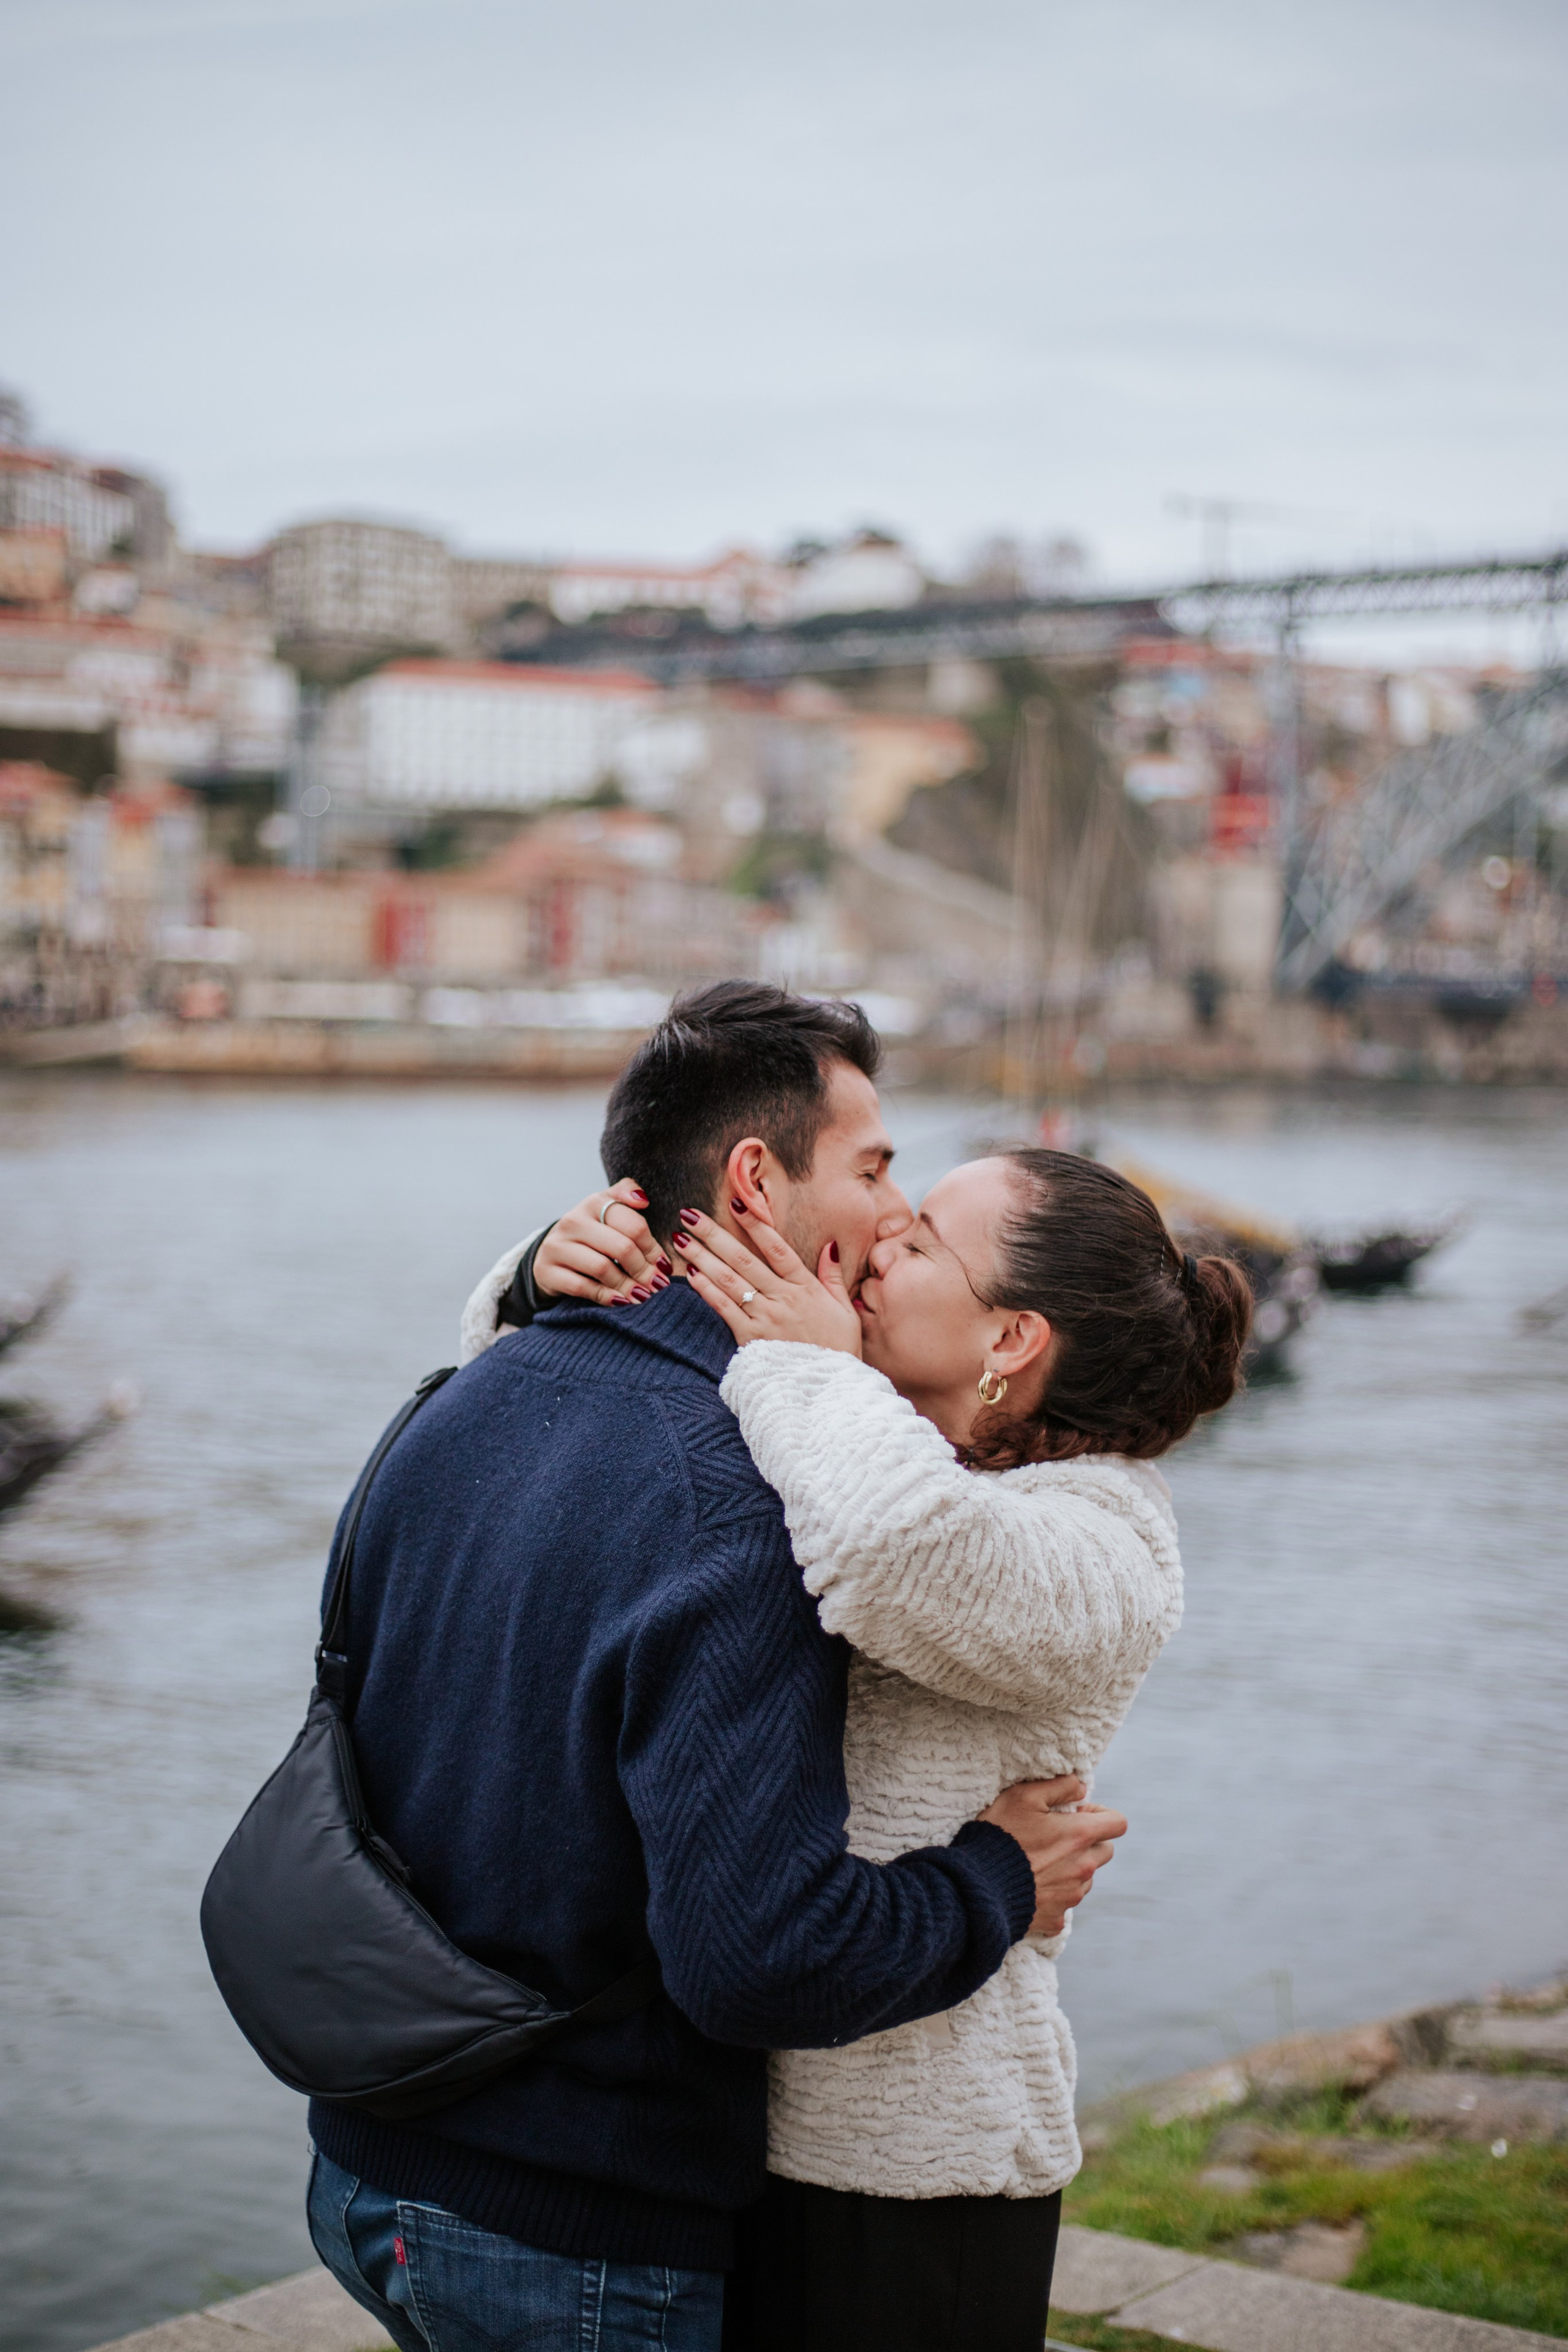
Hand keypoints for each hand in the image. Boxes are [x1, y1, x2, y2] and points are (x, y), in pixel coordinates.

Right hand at [532, 1179, 671, 1306]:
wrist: (552, 1253)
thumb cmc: (592, 1232)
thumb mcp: (606, 1207)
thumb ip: (626, 1193)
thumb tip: (642, 1200)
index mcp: (593, 1203)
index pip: (633, 1225)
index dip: (653, 1248)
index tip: (664, 1266)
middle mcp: (573, 1221)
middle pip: (621, 1247)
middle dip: (644, 1270)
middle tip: (658, 1284)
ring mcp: (557, 1246)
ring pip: (602, 1268)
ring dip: (628, 1286)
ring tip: (644, 1296)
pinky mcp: (547, 1271)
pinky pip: (582, 1287)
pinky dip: (606, 1296)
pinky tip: (622, 1301)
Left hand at [672, 1205, 861, 1354]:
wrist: (830, 1391)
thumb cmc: (839, 1351)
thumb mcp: (846, 1311)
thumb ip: (834, 1277)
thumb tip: (830, 1246)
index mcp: (805, 1288)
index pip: (777, 1248)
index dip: (756, 1224)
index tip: (737, 1203)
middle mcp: (782, 1298)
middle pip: (743, 1259)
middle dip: (714, 1234)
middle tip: (689, 1214)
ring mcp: (765, 1318)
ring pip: (728, 1280)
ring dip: (702, 1256)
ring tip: (681, 1238)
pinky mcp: (751, 1339)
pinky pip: (724, 1309)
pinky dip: (707, 1290)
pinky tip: (691, 1274)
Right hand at [978, 1777, 1126, 1935]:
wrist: (979, 1886)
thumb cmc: (1000, 1835)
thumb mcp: (1024, 1796)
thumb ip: (1060, 1786)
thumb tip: (1081, 1787)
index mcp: (1080, 1835)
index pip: (1118, 1823)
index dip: (1100, 1814)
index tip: (1076, 1813)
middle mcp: (1083, 1868)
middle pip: (1105, 1851)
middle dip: (1088, 1841)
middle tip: (1057, 1836)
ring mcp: (1071, 1896)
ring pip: (1086, 1878)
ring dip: (1072, 1868)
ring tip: (1040, 1861)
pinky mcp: (1056, 1918)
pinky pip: (1064, 1904)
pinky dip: (1054, 1895)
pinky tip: (1031, 1886)